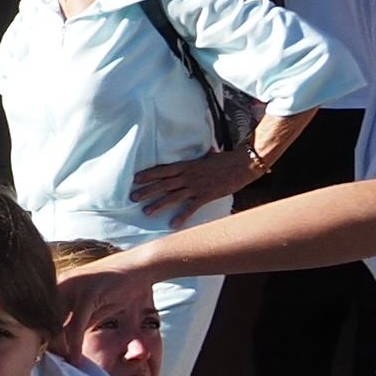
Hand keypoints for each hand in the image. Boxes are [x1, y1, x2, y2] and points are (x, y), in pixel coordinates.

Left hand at [127, 145, 250, 218]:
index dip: (148, 175)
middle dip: (147, 191)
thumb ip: (205, 156)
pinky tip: (172, 224)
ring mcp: (196, 186)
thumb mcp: (212, 156)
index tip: (135, 179)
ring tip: (146, 212)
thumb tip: (208, 150)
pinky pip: (191, 207)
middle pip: (163, 184)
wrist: (243, 164)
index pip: (163, 170)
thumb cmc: (227, 160)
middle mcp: (188, 176)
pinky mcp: (206, 195)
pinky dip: (182, 216)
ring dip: (158, 204)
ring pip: (173, 196)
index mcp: (187, 165)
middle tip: (132, 198)